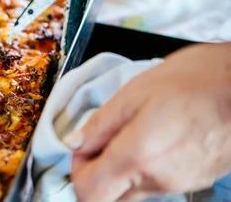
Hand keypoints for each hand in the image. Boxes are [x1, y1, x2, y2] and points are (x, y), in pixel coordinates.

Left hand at [66, 43, 230, 200]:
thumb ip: (100, 123)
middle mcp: (158, 180)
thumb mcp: (135, 93)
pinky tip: (152, 138)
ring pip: (133, 193)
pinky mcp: (195, 181)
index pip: (89, 193)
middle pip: (110, 198)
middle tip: (100, 143)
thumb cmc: (193, 81)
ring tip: (129, 133)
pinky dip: (143, 169)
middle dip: (96, 175)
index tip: (82, 147)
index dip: (76, 172)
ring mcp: (179, 184)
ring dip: (119, 171)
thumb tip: (74, 143)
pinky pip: (156, 184)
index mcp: (137, 157)